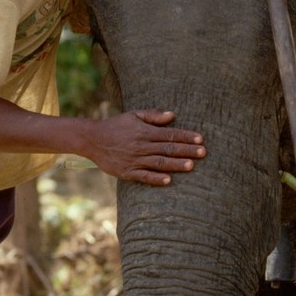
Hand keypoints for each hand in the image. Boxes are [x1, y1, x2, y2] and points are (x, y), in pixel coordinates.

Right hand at [87, 109, 205, 185]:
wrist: (92, 139)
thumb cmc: (116, 126)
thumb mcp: (133, 115)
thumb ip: (153, 116)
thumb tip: (173, 115)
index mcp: (144, 132)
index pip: (170, 134)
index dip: (186, 136)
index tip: (200, 139)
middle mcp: (141, 146)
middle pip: (168, 149)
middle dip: (187, 150)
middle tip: (203, 153)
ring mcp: (134, 160)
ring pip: (159, 163)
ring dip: (175, 165)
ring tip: (191, 166)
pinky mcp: (127, 172)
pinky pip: (143, 176)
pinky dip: (156, 179)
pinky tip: (168, 181)